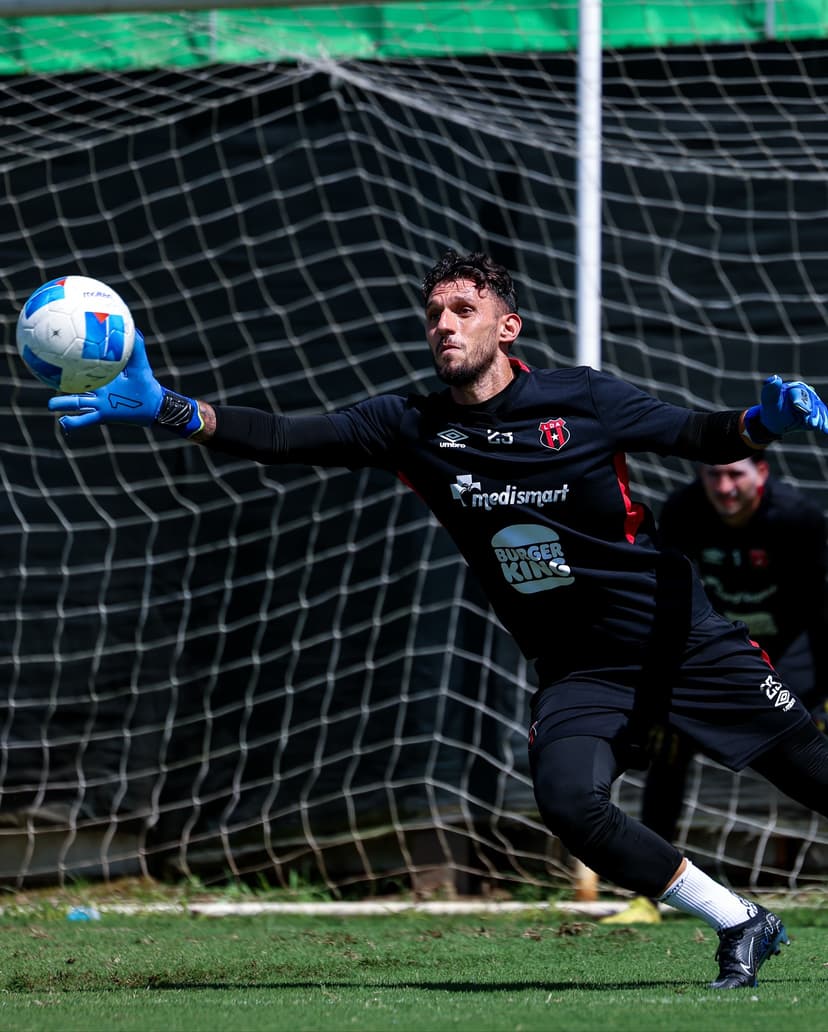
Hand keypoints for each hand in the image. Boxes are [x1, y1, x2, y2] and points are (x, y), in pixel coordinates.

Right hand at [47, 329, 163, 431]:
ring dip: (63, 404)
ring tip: (51, 404)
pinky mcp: (103, 416)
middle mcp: (98, 390)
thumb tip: (132, 327)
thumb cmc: (146, 383)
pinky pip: (86, 420)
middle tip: (46, 376)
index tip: (58, 353)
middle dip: (60, 382)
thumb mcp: (139, 363)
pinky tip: (64, 424)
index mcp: (103, 378)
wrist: (154, 405)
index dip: (72, 362)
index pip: (84, 368)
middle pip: (75, 386)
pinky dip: (74, 423)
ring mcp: (99, 404)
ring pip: (76, 403)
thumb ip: (136, 346)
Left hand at [744, 374, 827, 439]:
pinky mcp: (816, 414)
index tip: (796, 407)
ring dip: (819, 419)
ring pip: (819, 411)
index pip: (800, 394)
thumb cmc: (771, 408)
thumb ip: (771, 390)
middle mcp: (808, 394)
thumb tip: (775, 378)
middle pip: (812, 403)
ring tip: (814, 425)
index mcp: (796, 387)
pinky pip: (822, 418)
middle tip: (810, 422)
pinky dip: (825, 424)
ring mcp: (813, 404)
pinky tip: (825, 430)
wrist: (775, 421)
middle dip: (812, 412)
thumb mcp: (769, 400)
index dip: (799, 401)